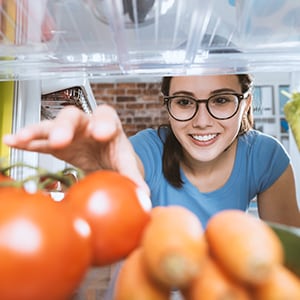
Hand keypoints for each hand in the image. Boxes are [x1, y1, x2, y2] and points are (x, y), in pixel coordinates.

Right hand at [3, 105, 149, 194]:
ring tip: (20, 139)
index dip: (103, 122)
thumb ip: (133, 176)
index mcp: (108, 125)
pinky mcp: (56, 143)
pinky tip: (11, 143)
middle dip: (65, 127)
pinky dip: (27, 141)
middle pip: (73, 116)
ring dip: (35, 132)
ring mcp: (69, 132)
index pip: (106, 116)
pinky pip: (39, 140)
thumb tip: (144, 195)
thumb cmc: (116, 156)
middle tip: (59, 140)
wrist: (106, 157)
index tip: (102, 134)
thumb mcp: (126, 164)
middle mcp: (86, 123)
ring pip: (51, 126)